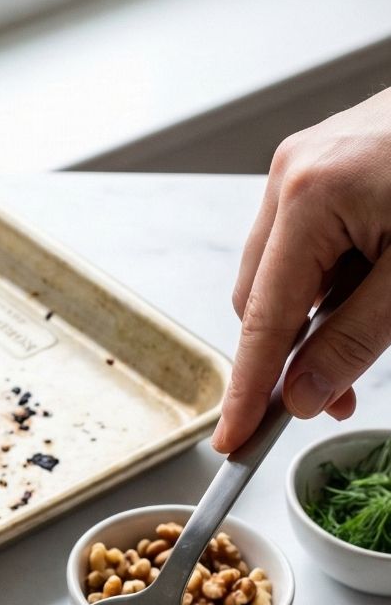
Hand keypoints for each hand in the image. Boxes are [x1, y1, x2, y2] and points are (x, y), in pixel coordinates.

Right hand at [213, 88, 390, 451]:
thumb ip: (355, 339)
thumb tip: (302, 394)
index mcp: (309, 195)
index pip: (262, 319)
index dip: (247, 389)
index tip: (233, 441)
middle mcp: (292, 173)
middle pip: (260, 297)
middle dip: (288, 355)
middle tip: (331, 402)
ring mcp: (304, 164)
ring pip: (281, 273)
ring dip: (313, 319)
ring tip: (370, 332)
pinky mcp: (325, 164)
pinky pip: (305, 243)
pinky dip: (330, 282)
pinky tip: (371, 289)